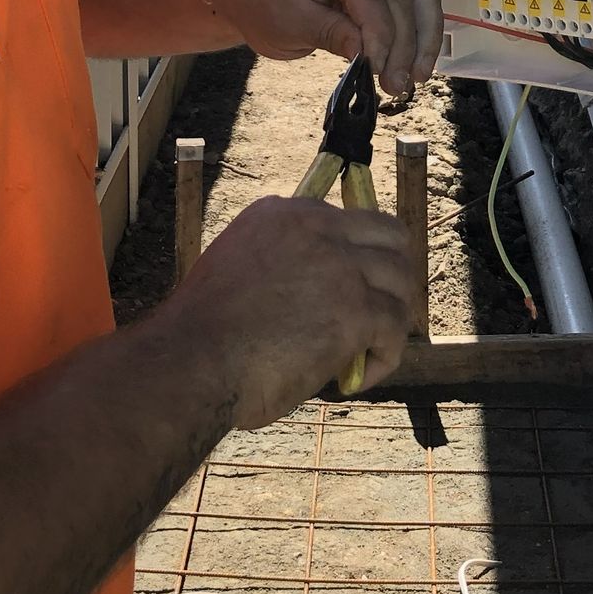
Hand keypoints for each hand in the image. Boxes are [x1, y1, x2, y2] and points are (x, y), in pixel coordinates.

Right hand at [175, 195, 421, 427]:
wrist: (191, 360)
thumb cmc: (200, 333)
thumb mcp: (237, 267)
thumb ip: (278, 265)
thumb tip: (306, 296)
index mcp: (283, 213)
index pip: (348, 220)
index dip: (360, 255)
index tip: (354, 287)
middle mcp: (317, 227)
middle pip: (390, 236)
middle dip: (392, 274)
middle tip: (379, 312)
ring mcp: (340, 266)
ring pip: (401, 283)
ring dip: (392, 318)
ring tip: (370, 349)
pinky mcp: (356, 310)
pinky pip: (394, 330)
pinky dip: (383, 358)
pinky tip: (353, 380)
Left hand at [216, 0, 442, 96]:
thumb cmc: (263, 1)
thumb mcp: (288, 22)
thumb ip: (330, 33)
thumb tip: (369, 54)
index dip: (380, 33)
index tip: (379, 69)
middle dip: (402, 44)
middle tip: (396, 85)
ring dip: (422, 38)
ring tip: (414, 77)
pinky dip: (421, 30)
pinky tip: (419, 61)